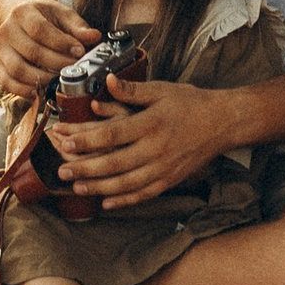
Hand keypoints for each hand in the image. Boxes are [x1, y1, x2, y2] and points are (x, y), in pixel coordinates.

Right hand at [0, 0, 88, 101]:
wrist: (23, 21)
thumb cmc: (45, 18)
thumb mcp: (62, 14)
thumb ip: (78, 27)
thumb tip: (94, 37)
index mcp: (22, 13)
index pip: (40, 29)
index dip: (61, 43)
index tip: (80, 51)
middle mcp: (7, 31)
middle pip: (31, 52)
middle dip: (57, 63)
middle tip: (75, 69)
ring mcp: (1, 51)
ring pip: (19, 70)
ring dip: (44, 79)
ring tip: (62, 81)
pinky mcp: (0, 68)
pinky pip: (9, 83)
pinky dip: (26, 91)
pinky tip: (43, 90)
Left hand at [48, 73, 237, 210]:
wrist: (223, 123)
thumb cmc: (190, 103)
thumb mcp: (161, 90)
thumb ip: (133, 90)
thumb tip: (108, 81)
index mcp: (151, 123)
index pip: (112, 135)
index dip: (87, 140)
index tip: (65, 142)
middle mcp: (156, 149)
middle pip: (114, 163)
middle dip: (85, 168)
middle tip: (62, 171)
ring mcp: (164, 168)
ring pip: (126, 184)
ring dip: (99, 188)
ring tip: (77, 187)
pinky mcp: (170, 180)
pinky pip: (144, 194)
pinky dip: (124, 201)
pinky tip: (107, 203)